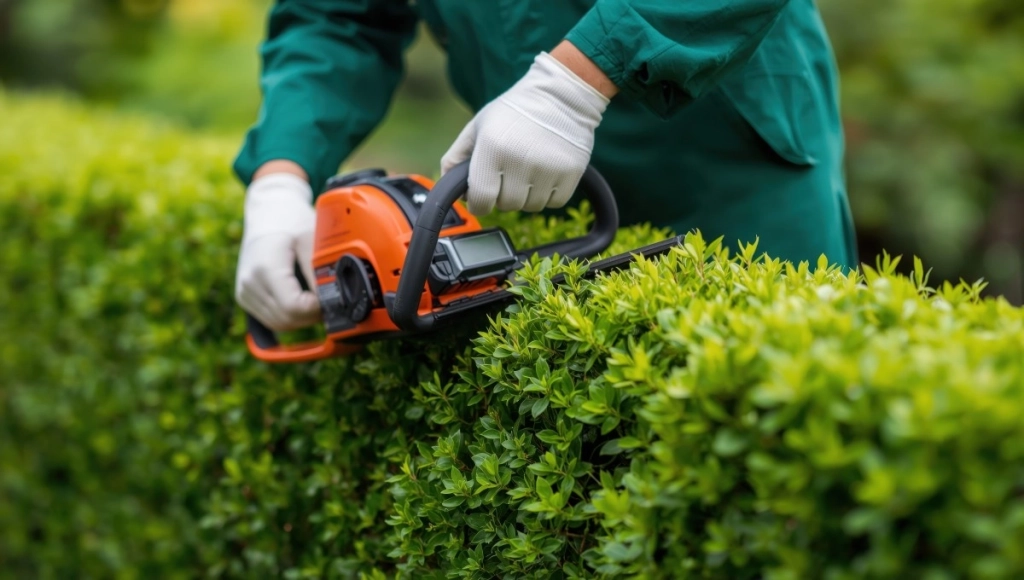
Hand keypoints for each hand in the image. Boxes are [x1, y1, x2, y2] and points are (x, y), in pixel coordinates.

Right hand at [235, 171, 320, 330]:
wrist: (268, 211)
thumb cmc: (291, 221)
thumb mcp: (311, 238)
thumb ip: (319, 271)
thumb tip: (334, 298)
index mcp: (265, 268)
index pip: (293, 307)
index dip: (317, 308)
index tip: (332, 295)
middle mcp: (250, 283)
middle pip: (287, 319)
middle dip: (313, 315)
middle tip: (331, 299)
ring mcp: (244, 292)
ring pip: (280, 323)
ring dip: (303, 318)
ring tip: (319, 299)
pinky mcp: (244, 297)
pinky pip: (271, 319)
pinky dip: (291, 316)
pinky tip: (304, 301)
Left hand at [441, 44, 614, 215]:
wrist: (562, 95)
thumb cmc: (515, 111)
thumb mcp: (479, 126)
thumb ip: (456, 157)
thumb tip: (449, 189)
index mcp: (493, 148)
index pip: (481, 199)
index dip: (479, 204)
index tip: (482, 198)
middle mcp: (521, 160)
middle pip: (507, 205)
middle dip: (504, 195)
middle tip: (509, 173)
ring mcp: (549, 167)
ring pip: (531, 206)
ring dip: (527, 195)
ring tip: (529, 169)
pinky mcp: (571, 172)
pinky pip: (555, 202)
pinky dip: (549, 194)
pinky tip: (547, 171)